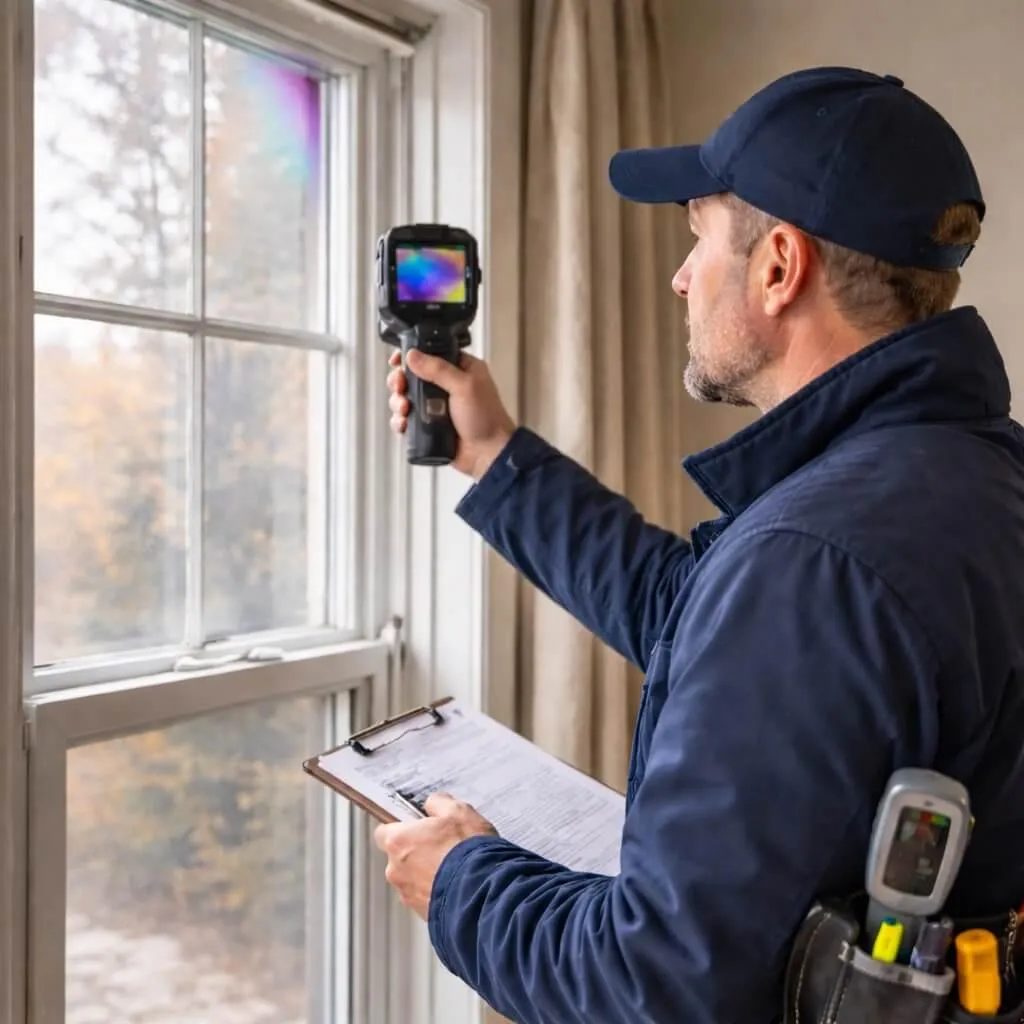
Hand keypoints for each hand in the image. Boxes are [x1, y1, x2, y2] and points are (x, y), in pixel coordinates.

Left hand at [374, 792, 497, 919]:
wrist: (482, 892)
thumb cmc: (468, 852)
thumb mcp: (458, 811)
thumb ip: (439, 803)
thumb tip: (433, 804)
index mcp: (398, 841)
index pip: (383, 831)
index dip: (402, 828)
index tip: (417, 826)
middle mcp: (396, 870)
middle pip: (399, 856)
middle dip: (417, 851)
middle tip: (443, 845)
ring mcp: (407, 894)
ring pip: (412, 878)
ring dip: (427, 872)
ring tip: (454, 867)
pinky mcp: (421, 913)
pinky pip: (424, 896)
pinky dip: (436, 890)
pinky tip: (457, 883)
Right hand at [387, 349, 516, 479]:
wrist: (488, 454)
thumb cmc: (487, 419)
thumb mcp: (465, 386)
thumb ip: (438, 369)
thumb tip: (413, 355)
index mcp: (461, 368)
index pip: (430, 353)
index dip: (412, 355)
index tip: (397, 361)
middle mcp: (447, 385)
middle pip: (412, 375)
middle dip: (400, 381)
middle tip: (400, 387)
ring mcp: (437, 406)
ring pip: (406, 397)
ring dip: (399, 401)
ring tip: (405, 408)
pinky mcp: (429, 425)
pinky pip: (407, 419)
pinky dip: (400, 421)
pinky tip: (404, 423)